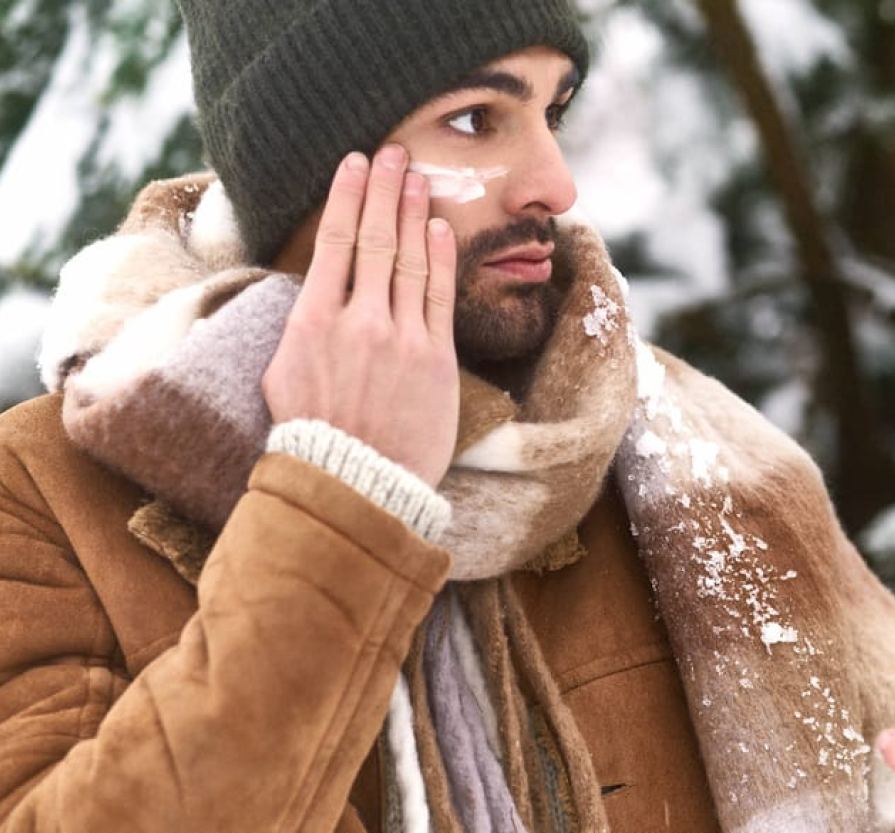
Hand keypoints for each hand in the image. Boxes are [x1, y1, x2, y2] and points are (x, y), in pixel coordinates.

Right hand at [263, 144, 459, 486]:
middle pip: (375, 239)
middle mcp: (357, 320)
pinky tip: (439, 226)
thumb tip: (312, 294)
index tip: (355, 163)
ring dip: (414, 211)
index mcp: (312, 321)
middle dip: (384, 189)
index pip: (333, 242)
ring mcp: (399, 337)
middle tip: (393, 151)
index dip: (348, 197)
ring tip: (418, 176)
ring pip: (410, 259)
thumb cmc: (313, 435)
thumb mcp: (282, 375)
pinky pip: (439, 295)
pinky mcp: (434, 357)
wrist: (355, 482)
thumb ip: (301, 328)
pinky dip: (440, 257)